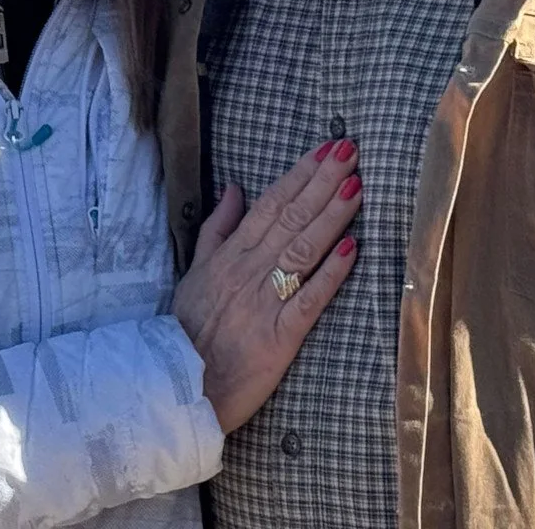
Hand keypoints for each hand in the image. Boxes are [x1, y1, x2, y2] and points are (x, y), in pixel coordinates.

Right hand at [171, 139, 362, 431]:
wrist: (178, 385)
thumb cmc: (186, 330)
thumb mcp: (194, 272)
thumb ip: (216, 230)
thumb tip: (234, 188)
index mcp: (229, 254)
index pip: (269, 204)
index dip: (299, 175)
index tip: (325, 149)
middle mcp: (248, 270)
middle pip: (290, 218)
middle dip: (322, 182)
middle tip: (351, 152)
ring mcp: (264, 301)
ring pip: (302, 249)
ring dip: (332, 216)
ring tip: (357, 186)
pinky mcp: (280, 335)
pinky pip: (308, 298)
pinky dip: (331, 273)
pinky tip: (353, 248)